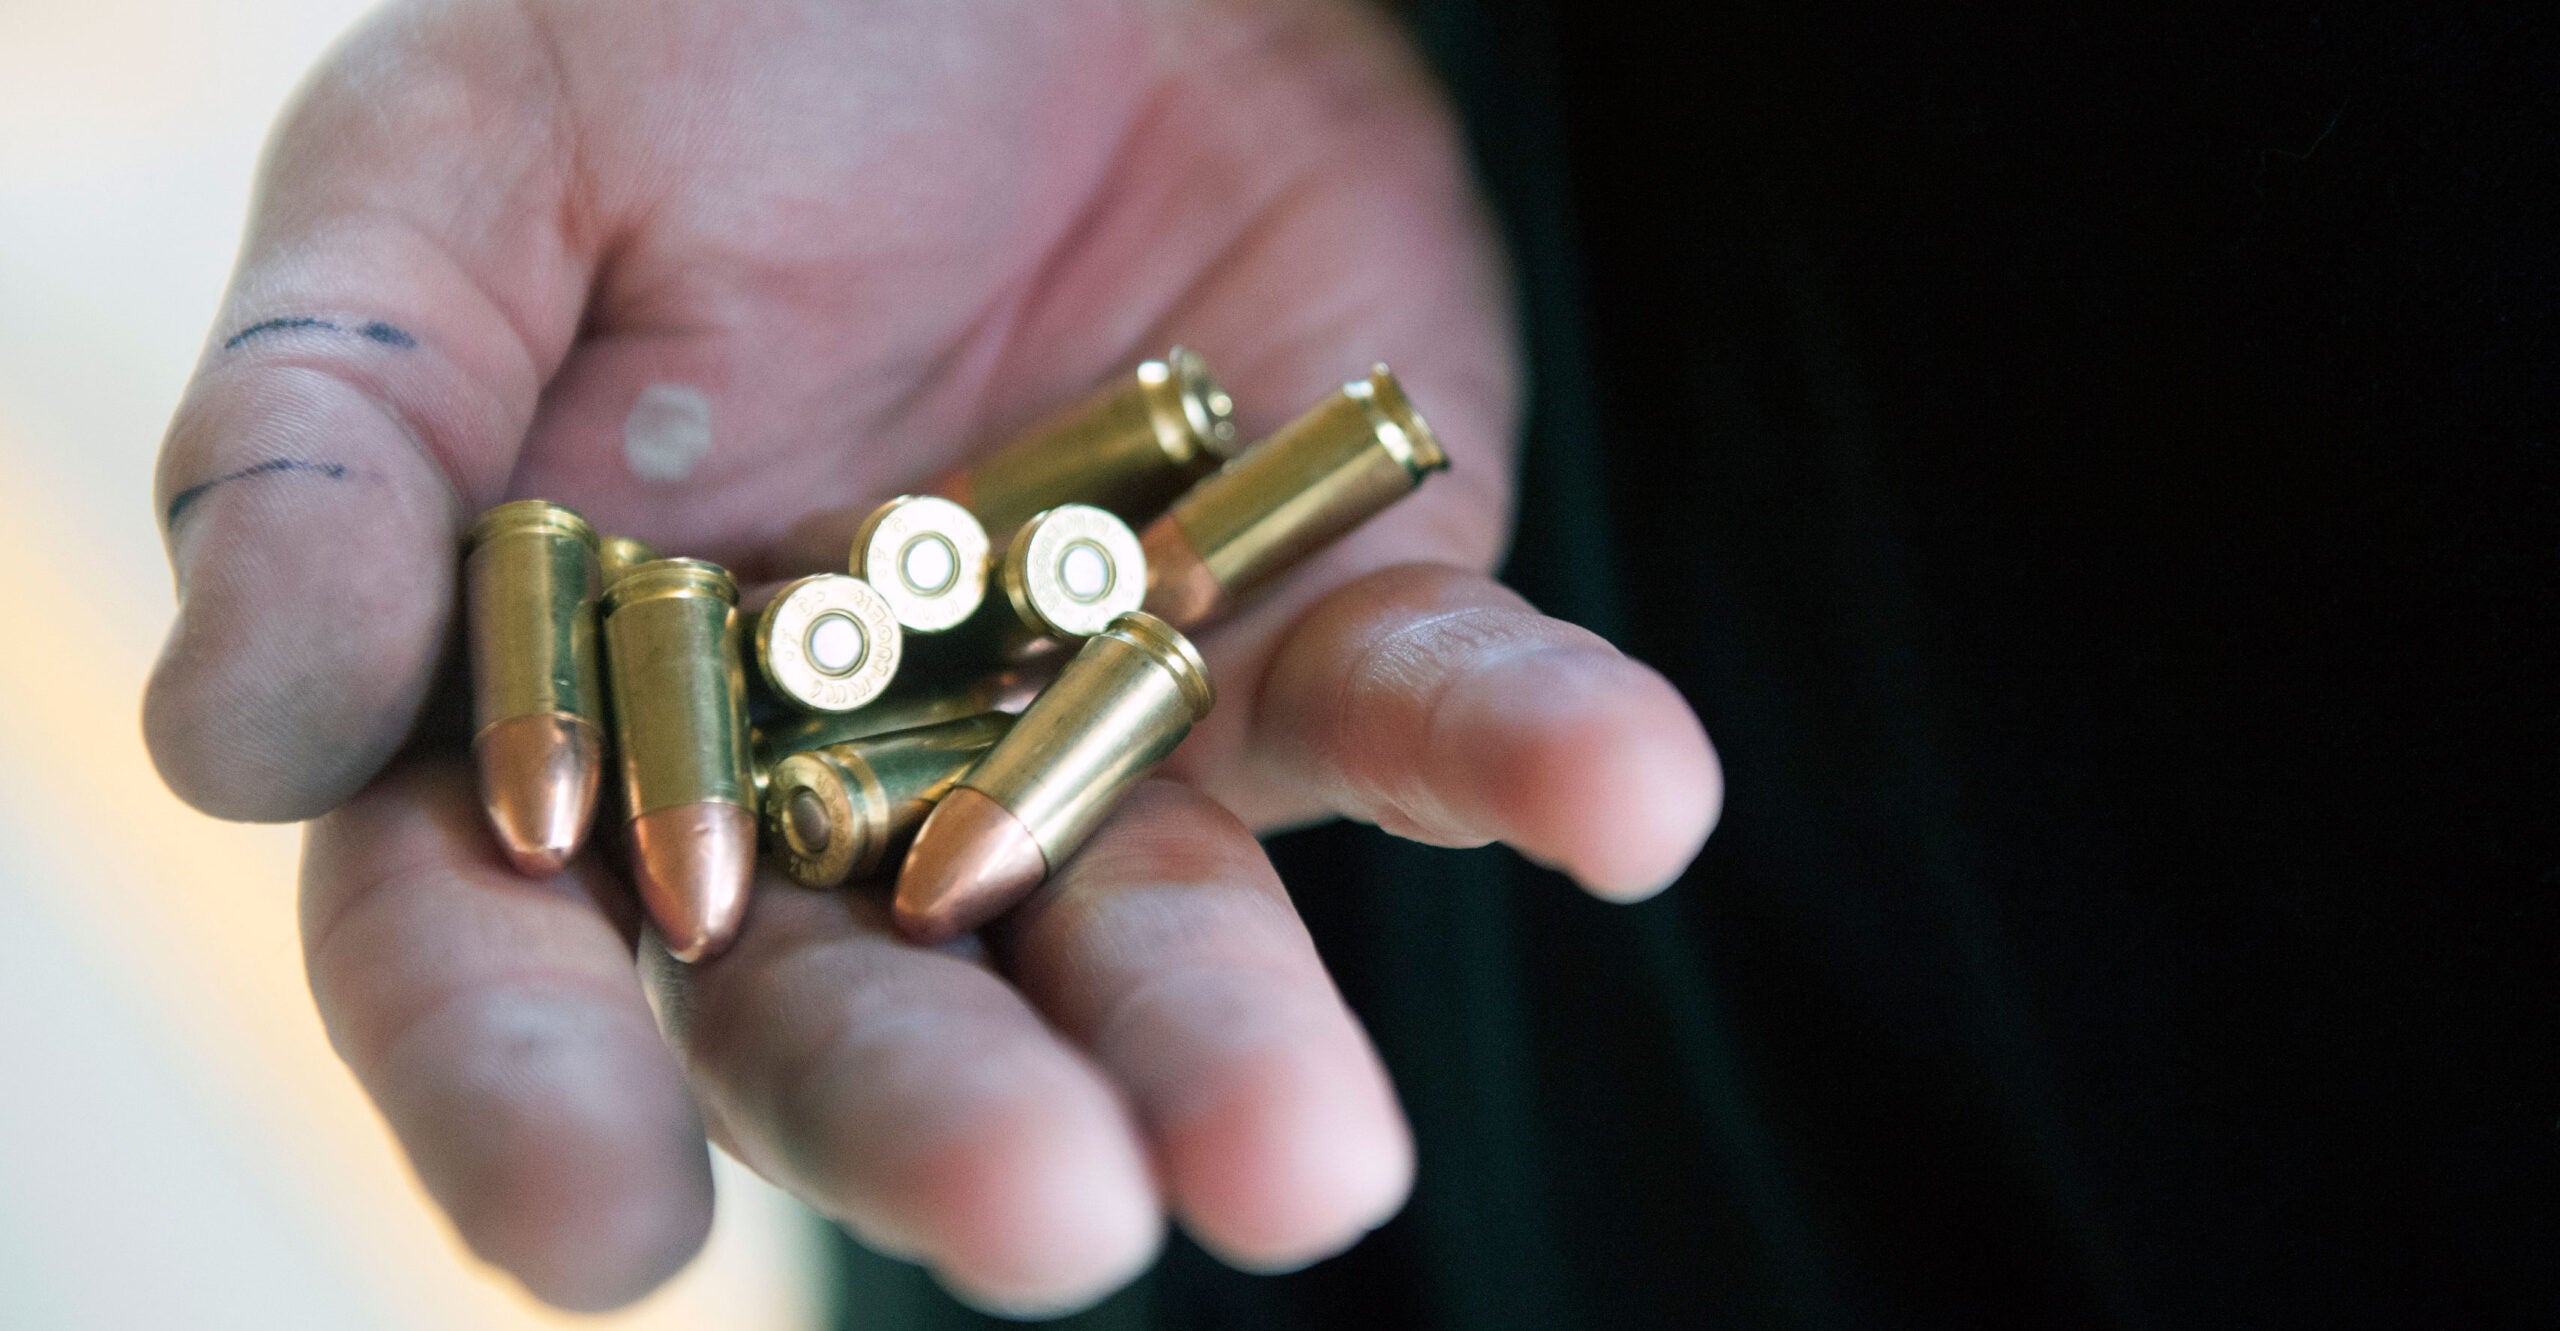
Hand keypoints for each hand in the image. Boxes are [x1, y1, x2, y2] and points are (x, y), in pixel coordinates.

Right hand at [144, 0, 1721, 1313]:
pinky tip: (1625, 800)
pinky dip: (1524, 748)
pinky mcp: (1326, 618)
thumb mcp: (456, 164)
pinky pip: (1429, 702)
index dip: (526, 1091)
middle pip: (872, 1005)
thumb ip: (333, 438)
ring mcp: (1105, 718)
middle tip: (1054, 1222)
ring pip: (1164, 924)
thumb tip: (221, 746)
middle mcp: (849, 772)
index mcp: (582, 703)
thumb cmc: (703, 23)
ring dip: (1244, 1042)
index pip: (506, 945)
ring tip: (1312, 1165)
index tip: (593, 1228)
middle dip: (953, 1122)